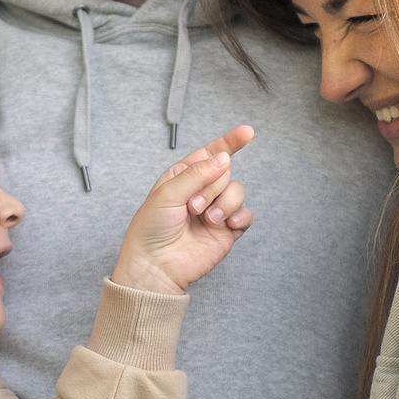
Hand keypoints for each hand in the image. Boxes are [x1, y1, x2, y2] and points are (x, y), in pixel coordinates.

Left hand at [111, 125, 253, 295]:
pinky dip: (239, 217)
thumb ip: (197, 174)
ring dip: (224, 204)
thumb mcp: (168, 193)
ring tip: (207, 219)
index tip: (247, 132)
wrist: (156, 265)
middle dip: (212, 187)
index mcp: (183, 176)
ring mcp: (215, 210)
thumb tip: (224, 157)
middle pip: (225, 172)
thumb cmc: (151, 229)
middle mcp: (201, 191)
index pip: (210, 153)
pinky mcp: (226, 230)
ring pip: (237, 192)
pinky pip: (245, 215)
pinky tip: (227, 225)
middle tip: (193, 207)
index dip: (230, 142)